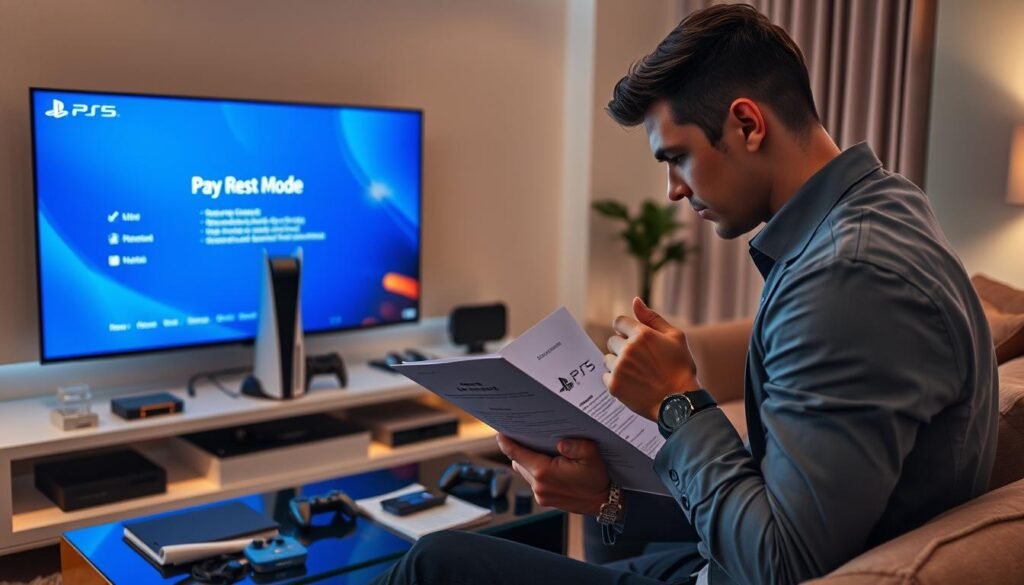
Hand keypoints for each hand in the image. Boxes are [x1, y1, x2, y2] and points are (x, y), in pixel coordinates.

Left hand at [495, 434, 609, 515]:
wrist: (604, 502)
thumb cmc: (597, 478)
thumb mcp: (592, 456)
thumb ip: (576, 446)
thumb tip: (560, 442)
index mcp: (545, 472)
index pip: (516, 454)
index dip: (506, 442)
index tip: (500, 433)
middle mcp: (538, 485)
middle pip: (518, 462)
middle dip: (519, 448)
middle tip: (522, 433)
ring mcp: (540, 495)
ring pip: (525, 471)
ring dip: (528, 460)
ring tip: (537, 447)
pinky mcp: (544, 500)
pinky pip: (533, 481)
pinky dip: (536, 470)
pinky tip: (548, 462)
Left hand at [604, 297, 698, 420]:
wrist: (679, 402)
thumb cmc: (681, 368)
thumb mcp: (675, 337)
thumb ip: (652, 318)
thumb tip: (635, 301)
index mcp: (642, 334)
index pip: (619, 322)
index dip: (626, 330)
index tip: (634, 340)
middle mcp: (628, 349)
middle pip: (612, 341)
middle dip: (622, 348)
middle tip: (640, 361)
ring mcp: (619, 368)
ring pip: (608, 359)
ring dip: (618, 364)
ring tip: (637, 374)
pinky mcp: (614, 385)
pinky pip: (606, 376)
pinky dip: (616, 379)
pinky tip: (632, 384)